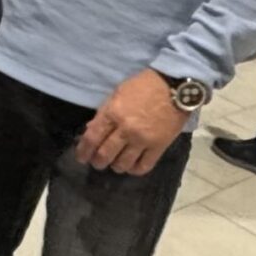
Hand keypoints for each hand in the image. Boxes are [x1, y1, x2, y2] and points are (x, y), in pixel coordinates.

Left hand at [75, 70, 191, 175]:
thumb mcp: (117, 93)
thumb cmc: (143, 86)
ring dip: (115, 166)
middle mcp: (126, 130)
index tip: (81, 157)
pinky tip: (131, 166)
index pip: (92, 139)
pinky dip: (134, 170)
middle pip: (105, 155)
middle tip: (97, 162)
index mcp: (113, 113)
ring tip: (115, 163)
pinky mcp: (159, 147)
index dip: (83, 151)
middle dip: (98, 161)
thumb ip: (103, 113)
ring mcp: (143, 140)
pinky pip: (143, 166)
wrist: (174, 86)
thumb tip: (90, 131)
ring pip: (123, 164)